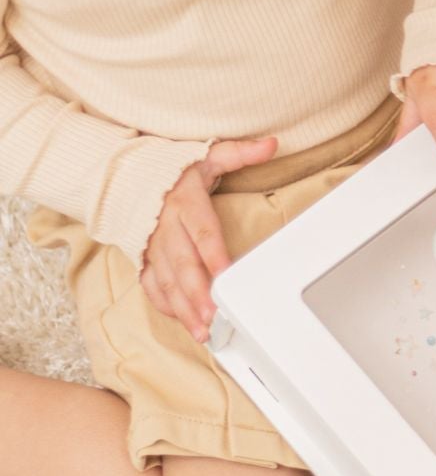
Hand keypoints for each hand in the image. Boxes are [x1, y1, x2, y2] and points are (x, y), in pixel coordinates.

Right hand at [142, 137, 278, 340]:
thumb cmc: (173, 170)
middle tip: (215, 318)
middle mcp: (165, 227)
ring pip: (166, 281)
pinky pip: (152, 286)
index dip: (214, 255)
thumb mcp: (207, 154)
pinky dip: (166, 305)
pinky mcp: (142, 259)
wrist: (124, 176)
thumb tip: (272, 144)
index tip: (226, 275)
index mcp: (184, 202)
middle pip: (183, 264)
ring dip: (184, 308)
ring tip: (203, 331)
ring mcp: (151, 246)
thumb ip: (239, 152)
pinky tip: (183, 321)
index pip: (202, 232)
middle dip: (199, 294)